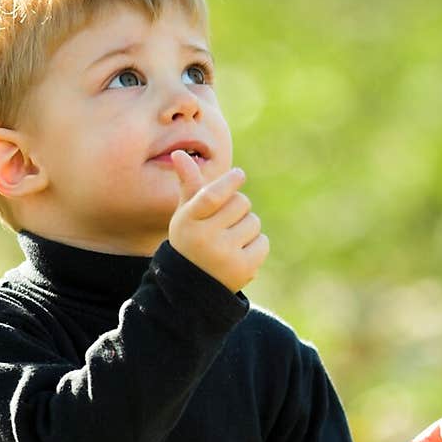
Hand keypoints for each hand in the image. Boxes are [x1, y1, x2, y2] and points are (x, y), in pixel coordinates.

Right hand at [168, 151, 269, 292]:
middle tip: (226, 223)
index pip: (213, 195)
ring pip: (253, 222)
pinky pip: (262, 242)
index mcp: (188, 221)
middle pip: (240, 203)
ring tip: (230, 242)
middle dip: (238, 209)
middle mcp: (204, 238)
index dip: (229, 182)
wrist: (192, 288)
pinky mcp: (242, 268)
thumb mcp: (185, 215)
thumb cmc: (190, 242)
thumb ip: (188, 186)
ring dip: (247, 227)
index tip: (239, 174)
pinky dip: (255, 246)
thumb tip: (179, 153)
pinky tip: (239, 255)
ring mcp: (224, 254)